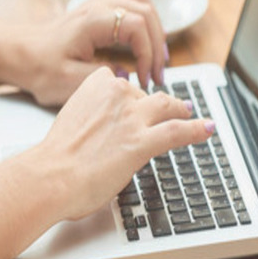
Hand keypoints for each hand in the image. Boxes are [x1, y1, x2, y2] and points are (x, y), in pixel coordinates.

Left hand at [16, 0, 167, 105]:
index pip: (138, 26)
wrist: (20, 54)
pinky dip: (147, 23)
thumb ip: (102, 77)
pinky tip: (146, 44)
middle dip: (157, 47)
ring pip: (144, 3)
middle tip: (156, 76)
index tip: (144, 79)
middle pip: (147, 12)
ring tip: (156, 61)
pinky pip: (135, 3)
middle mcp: (99, 4)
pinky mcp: (100, 8)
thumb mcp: (68, 82)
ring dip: (156, 32)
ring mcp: (100, 2)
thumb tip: (127, 73)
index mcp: (93, 20)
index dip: (148, 54)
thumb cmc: (39, 68)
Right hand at [27, 66, 213, 221]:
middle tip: (169, 107)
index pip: (121, 82)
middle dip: (158, 104)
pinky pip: (178, 131)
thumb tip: (100, 133)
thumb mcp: (70, 123)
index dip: (131, 96)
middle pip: (147, 95)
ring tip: (190, 112)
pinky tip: (208, 128)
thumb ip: (89, 120)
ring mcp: (132, 118)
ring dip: (181, 110)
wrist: (50, 175)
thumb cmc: (53, 159)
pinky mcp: (142, 142)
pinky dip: (197, 129)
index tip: (134, 102)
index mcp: (94, 87)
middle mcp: (116, 96)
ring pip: (167, 107)